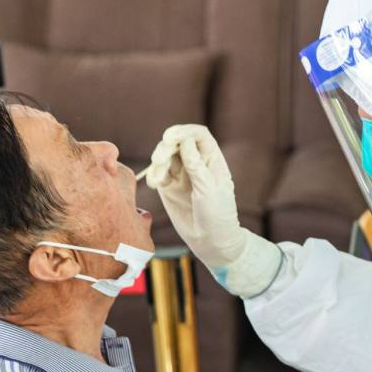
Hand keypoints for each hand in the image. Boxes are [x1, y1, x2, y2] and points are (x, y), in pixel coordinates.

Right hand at [146, 124, 246, 268]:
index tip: (170, 137)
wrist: (211, 240)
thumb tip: (185, 140)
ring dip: (158, 161)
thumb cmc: (217, 214)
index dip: (184, 131)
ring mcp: (181, 174)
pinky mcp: (168, 186)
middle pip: (177, 142)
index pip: (198, 135)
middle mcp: (195, 162)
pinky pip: (158, 173)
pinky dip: (153, 175)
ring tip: (157, 178)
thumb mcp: (208, 189)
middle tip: (158, 160)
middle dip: (166, 147)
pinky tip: (154, 184)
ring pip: (165, 156)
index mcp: (212, 159)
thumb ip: (195, 165)